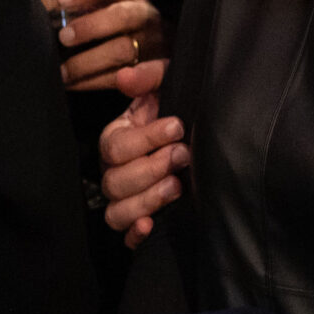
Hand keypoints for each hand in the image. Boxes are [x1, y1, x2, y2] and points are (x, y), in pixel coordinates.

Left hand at [43, 0, 163, 91]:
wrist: (148, 46)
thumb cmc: (111, 22)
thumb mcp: (98, 5)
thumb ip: (70, 2)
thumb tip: (37, 0)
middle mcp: (143, 14)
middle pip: (122, 16)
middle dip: (91, 26)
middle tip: (64, 37)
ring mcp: (150, 42)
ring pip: (124, 49)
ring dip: (90, 61)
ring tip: (63, 71)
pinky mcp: (153, 69)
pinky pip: (131, 76)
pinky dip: (103, 81)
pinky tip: (83, 83)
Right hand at [99, 70, 188, 249]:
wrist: (199, 133)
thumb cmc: (178, 108)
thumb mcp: (167, 84)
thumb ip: (148, 76)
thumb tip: (124, 78)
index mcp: (116, 139)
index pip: (116, 146)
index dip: (147, 138)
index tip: (177, 126)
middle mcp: (114, 171)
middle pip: (114, 182)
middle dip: (151, 169)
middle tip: (183, 155)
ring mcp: (124, 199)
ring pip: (117, 212)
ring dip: (146, 201)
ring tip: (176, 187)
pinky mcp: (139, 221)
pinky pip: (126, 236)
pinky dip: (135, 234)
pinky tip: (150, 225)